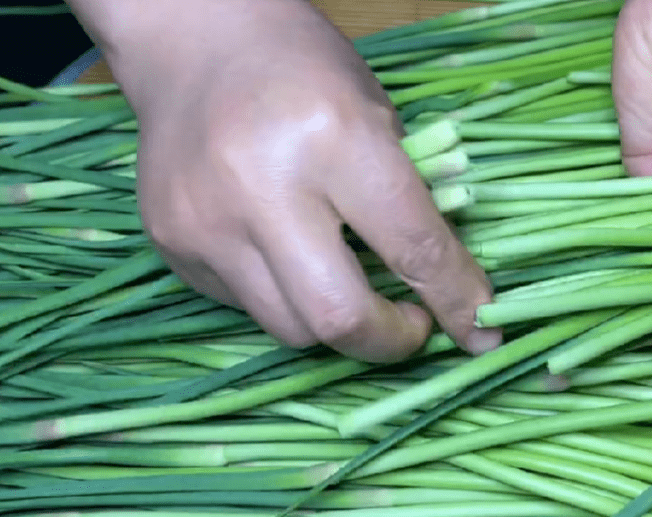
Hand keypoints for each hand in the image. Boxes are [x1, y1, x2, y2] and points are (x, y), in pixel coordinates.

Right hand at [67, 0, 500, 361]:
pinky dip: (283, 295)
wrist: (189, 38)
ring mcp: (206, 225)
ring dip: (335, 324)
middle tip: (411, 325)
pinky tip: (286, 253)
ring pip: (289, 327)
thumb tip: (445, 287)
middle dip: (388, 342)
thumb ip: (407, 199)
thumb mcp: (376, 112)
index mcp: (333, 138)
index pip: (412, 248)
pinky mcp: (172, 246)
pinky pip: (246, 304)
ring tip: (349, 286)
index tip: (479, 330)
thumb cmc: (301, 66)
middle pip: (337, 316)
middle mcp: (262, 190)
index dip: (456, 301)